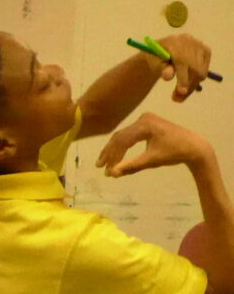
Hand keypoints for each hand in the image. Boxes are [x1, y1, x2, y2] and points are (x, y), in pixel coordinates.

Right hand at [96, 112, 212, 177]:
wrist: (193, 145)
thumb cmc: (174, 153)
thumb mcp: (151, 161)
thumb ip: (131, 166)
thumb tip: (112, 174)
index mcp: (145, 125)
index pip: (122, 141)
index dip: (112, 157)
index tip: (106, 171)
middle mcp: (143, 118)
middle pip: (120, 137)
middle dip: (110, 153)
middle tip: (99, 166)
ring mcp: (145, 119)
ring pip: (123, 135)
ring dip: (114, 150)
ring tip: (104, 163)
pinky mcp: (146, 123)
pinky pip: (130, 134)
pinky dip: (122, 145)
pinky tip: (116, 155)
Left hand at [156, 33, 211, 101]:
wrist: (162, 51)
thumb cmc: (156, 59)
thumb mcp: (154, 64)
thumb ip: (161, 69)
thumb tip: (168, 76)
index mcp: (175, 43)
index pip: (183, 62)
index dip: (183, 78)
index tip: (181, 92)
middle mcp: (190, 42)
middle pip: (194, 68)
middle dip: (187, 86)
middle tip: (176, 100)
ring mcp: (199, 45)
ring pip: (201, 72)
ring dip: (191, 87)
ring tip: (178, 96)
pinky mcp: (206, 51)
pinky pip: (204, 70)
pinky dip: (196, 81)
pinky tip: (185, 85)